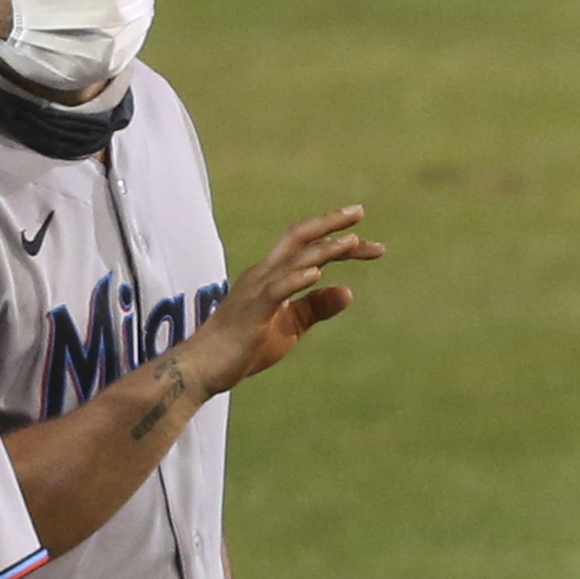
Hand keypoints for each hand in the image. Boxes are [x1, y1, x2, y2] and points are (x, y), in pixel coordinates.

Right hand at [186, 205, 384, 394]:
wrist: (205, 367)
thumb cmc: (246, 346)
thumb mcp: (291, 326)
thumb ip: (316, 307)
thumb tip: (348, 292)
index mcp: (273, 276)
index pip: (310, 250)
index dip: (340, 243)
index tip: (373, 246)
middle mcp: (264, 274)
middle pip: (299, 238)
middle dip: (329, 224)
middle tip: (359, 211)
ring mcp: (256, 290)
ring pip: (292, 260)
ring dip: (323, 250)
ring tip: (352, 242)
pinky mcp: (252, 311)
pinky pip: (276, 291)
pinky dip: (296, 280)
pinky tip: (317, 274)